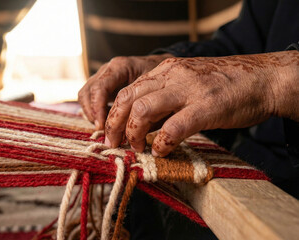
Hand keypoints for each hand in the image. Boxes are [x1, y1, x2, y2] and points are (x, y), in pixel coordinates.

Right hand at [78, 54, 173, 129]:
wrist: (162, 66)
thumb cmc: (161, 78)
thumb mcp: (156, 88)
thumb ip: (143, 103)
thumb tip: (134, 128)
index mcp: (120, 67)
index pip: (100, 88)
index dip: (97, 109)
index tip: (102, 126)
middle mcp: (108, 70)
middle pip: (87, 92)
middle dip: (92, 114)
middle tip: (103, 131)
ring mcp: (102, 76)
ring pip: (84, 95)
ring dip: (90, 114)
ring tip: (103, 128)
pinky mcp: (102, 85)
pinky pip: (89, 98)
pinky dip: (93, 112)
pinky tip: (105, 123)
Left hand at [105, 51, 298, 155]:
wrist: (262, 78)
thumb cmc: (224, 85)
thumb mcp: (186, 82)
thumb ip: (164, 97)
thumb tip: (142, 122)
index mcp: (165, 70)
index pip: (127, 89)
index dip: (114, 113)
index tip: (112, 132)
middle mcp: (171, 75)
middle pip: (127, 98)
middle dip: (114, 124)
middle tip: (114, 143)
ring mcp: (188, 90)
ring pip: (143, 109)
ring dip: (134, 132)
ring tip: (137, 147)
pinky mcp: (205, 107)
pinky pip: (173, 127)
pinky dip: (161, 142)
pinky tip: (162, 151)